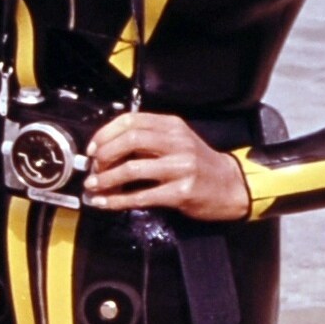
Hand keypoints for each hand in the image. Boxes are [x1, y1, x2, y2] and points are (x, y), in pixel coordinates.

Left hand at [83, 111, 251, 220]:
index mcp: (172, 126)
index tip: (92, 148)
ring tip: (94, 185)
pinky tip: (105, 202)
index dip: (105, 134)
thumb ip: (148, 139)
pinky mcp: (181, 193)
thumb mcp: (177, 141)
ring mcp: (181, 168)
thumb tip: (107, 147)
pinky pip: (141, 196)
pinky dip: (117, 200)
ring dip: (106, 179)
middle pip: (129, 140)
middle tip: (93, 168)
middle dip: (104, 155)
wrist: (232, 186)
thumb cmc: (199, 163)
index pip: (131, 121)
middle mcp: (177, 143)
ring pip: (132, 169)